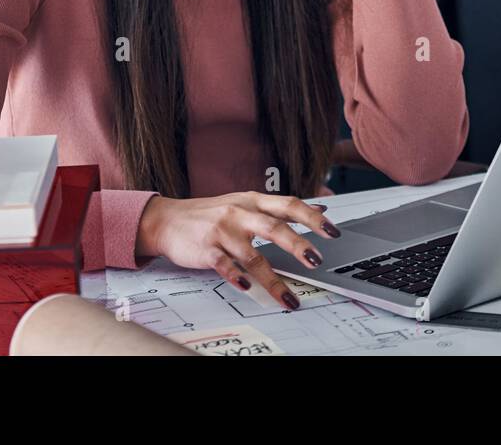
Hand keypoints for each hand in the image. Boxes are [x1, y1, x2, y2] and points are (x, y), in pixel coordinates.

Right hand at [135, 192, 341, 310]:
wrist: (168, 219)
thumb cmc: (210, 213)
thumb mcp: (246, 202)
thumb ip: (280, 208)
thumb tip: (319, 209)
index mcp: (253, 201)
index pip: (288, 205)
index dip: (312, 218)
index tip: (332, 231)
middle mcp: (239, 214)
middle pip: (273, 228)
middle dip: (297, 244)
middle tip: (316, 261)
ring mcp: (222, 231)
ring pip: (252, 256)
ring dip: (273, 279)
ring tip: (289, 298)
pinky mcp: (206, 250)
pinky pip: (224, 265)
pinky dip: (236, 277)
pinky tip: (248, 288)